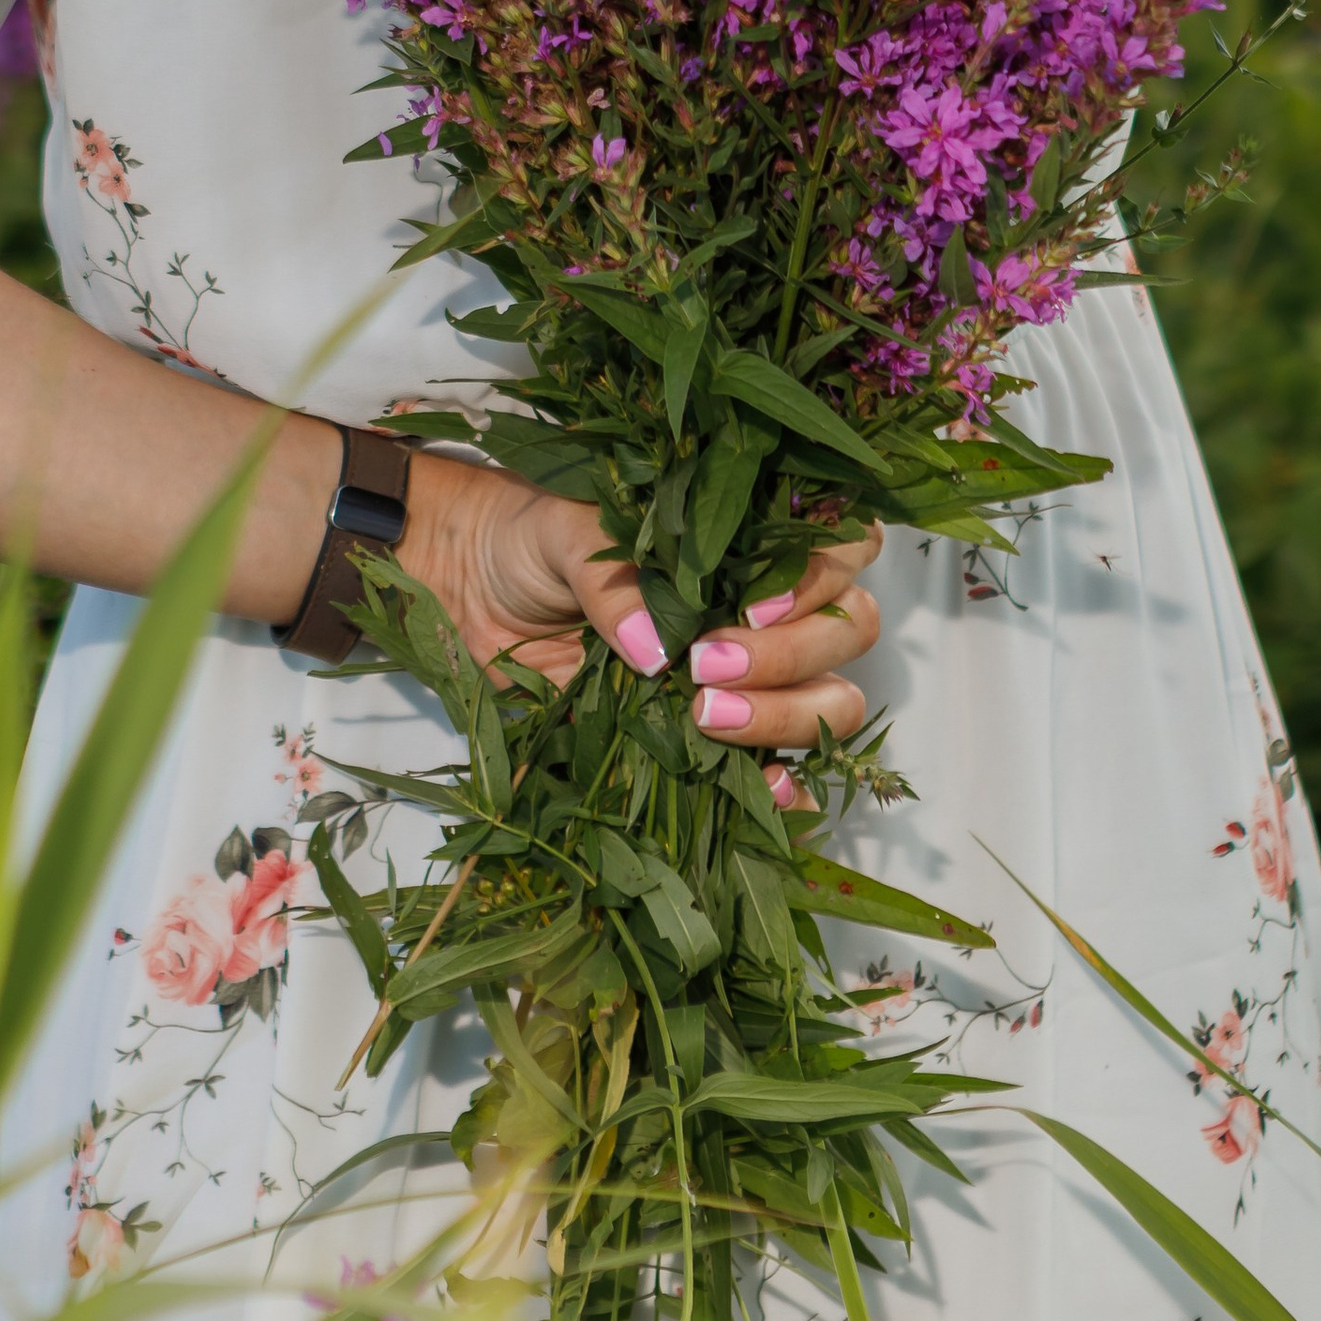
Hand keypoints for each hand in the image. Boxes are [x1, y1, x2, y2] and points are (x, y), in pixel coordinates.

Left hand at [406, 450, 881, 798]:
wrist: (472, 587)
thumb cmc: (530, 537)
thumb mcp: (568, 533)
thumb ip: (617, 578)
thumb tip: (656, 650)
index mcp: (747, 533)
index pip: (841, 545)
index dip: (820, 576)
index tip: (752, 602)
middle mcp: (763, 599)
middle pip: (848, 628)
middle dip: (792, 653)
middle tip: (706, 666)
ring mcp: (748, 670)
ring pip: (830, 699)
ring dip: (786, 716)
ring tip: (703, 715)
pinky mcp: (715, 732)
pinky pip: (785, 765)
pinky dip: (784, 782)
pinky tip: (764, 788)